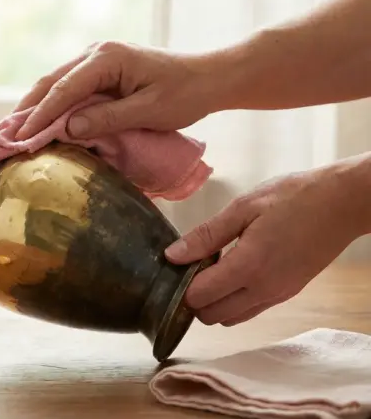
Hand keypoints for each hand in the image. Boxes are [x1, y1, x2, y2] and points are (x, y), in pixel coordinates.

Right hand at [12, 41, 221, 140]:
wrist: (206, 78)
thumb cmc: (183, 95)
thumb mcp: (148, 111)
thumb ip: (107, 119)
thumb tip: (68, 129)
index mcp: (106, 58)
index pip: (63, 91)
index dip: (39, 117)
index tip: (19, 141)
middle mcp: (95, 53)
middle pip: (49, 83)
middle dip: (24, 112)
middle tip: (0, 139)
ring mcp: (94, 60)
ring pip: (52, 85)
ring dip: (31, 109)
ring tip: (9, 134)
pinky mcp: (97, 72)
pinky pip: (65, 89)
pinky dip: (48, 107)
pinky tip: (34, 125)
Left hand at [164, 156, 370, 325]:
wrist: (343, 202)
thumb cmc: (294, 197)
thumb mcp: (244, 207)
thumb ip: (206, 235)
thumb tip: (172, 255)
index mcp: (249, 267)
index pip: (199, 298)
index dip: (182, 286)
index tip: (178, 264)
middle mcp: (263, 289)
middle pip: (212, 316)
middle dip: (195, 298)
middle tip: (192, 268)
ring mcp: (278, 295)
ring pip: (231, 318)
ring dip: (214, 302)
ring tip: (213, 269)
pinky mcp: (288, 293)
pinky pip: (251, 310)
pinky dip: (234, 301)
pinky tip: (234, 272)